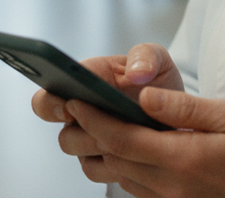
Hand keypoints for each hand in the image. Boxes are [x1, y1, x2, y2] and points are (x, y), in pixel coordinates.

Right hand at [31, 44, 183, 174]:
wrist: (175, 111)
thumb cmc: (157, 80)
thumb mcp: (156, 58)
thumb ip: (146, 55)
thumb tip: (137, 73)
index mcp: (86, 79)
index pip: (49, 92)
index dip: (50, 102)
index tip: (68, 105)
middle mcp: (81, 109)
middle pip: (60, 128)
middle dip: (80, 129)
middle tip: (103, 125)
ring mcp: (89, 136)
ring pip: (76, 150)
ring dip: (98, 144)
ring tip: (126, 135)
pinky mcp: (102, 160)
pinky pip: (96, 170)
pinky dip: (113, 163)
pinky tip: (133, 153)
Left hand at [64, 88, 224, 197]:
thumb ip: (184, 107)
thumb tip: (144, 94)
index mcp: (183, 159)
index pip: (121, 137)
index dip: (92, 117)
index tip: (74, 97)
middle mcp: (171, 186)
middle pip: (112, 157)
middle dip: (86, 131)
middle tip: (70, 106)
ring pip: (119, 177)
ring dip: (98, 152)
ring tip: (88, 124)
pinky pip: (135, 188)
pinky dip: (119, 166)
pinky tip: (120, 148)